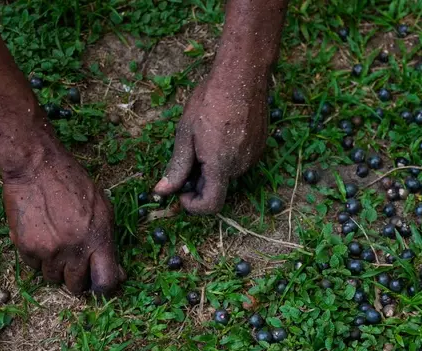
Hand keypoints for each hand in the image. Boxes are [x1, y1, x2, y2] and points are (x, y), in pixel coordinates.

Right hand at [2, 149, 124, 293]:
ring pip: (53, 278)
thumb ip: (108, 242)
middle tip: (75, 261)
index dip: (103, 287)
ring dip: (56, 267)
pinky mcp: (26, 248)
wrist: (37, 168)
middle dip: (77, 277)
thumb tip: (118, 273)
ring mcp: (49, 251)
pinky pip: (33, 267)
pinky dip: (37, 257)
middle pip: (76, 286)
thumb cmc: (75, 185)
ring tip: (57, 243)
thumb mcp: (104, 210)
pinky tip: (41, 236)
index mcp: (99, 239)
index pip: (106, 282)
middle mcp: (75, 249)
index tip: (99, 282)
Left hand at [153, 70, 267, 212]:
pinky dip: (227, 156)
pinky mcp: (260, 147)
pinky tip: (221, 131)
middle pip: (218, 188)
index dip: (193, 206)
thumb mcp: (186, 134)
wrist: (244, 74)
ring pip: (228, 174)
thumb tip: (161, 192)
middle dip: (199, 181)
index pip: (211, 206)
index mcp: (220, 165)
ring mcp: (253, 157)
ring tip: (206, 136)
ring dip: (213, 166)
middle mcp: (241, 166)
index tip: (182, 193)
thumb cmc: (210, 100)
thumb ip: (176, 167)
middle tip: (188, 154)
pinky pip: (240, 161)